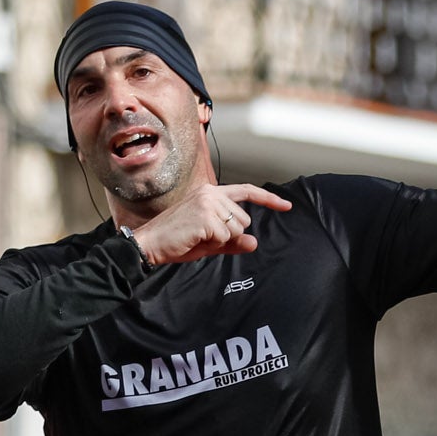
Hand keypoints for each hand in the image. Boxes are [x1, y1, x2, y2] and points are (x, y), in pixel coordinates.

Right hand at [130, 181, 292, 263]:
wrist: (150, 243)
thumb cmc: (177, 240)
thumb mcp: (209, 241)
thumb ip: (232, 241)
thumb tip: (254, 242)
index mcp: (210, 192)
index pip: (245, 192)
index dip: (268, 199)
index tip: (287, 206)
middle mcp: (210, 192)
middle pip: (244, 220)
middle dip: (229, 234)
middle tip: (202, 235)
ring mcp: (208, 203)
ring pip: (236, 229)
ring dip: (220, 239)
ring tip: (197, 236)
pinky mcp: (205, 216)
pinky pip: (225, 237)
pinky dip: (213, 243)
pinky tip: (195, 238)